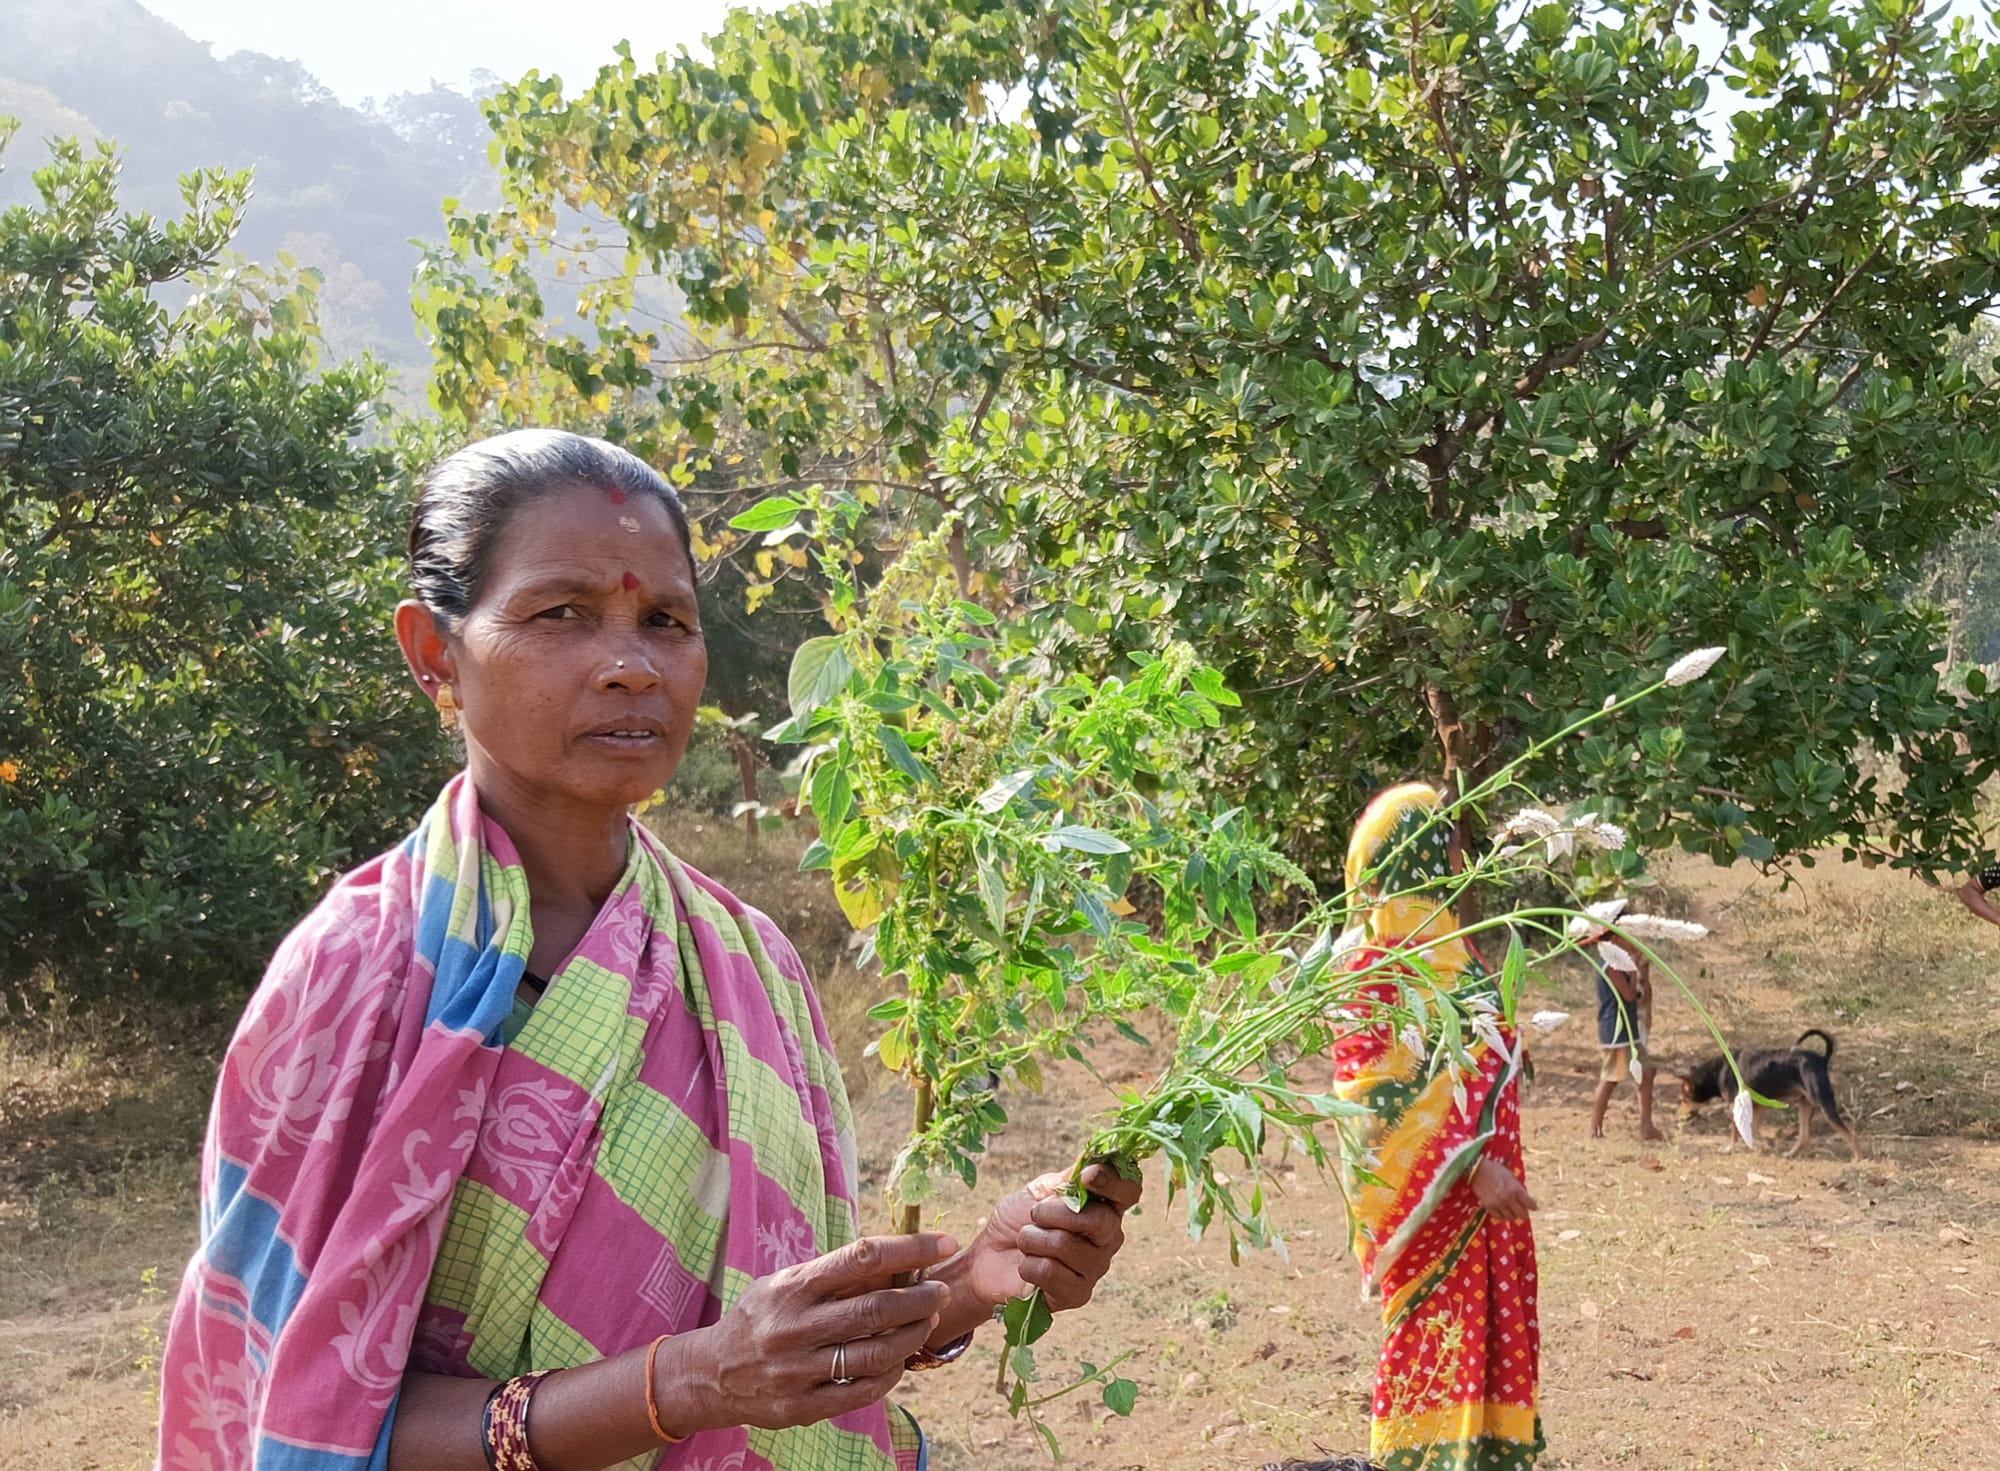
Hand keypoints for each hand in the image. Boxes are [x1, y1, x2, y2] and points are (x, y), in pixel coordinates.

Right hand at [667, 1231, 956, 1436]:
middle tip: (940, 1291)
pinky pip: (862, 1391)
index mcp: (793, 1287)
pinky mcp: (801, 1406)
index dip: (909, 1249)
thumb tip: (899, 1260)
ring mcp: (797, 1370)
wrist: (711, 1373)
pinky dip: (891, 1374)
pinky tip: (900, 1360)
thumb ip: (836, 1276)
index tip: (942, 1243)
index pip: (862, 1258)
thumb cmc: (761, 1318)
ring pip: (875, 1353)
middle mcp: (795, 1327)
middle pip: (876, 1309)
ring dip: (912, 1336)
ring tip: (925, 1323)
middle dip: (920, 1298)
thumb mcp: (787, 1284)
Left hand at [961, 1161, 1141, 1311]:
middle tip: (1034, 1214)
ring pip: (1067, 1245)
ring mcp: (1095, 1268)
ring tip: (1025, 1241)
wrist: (990, 1257)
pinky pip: (1052, 1272)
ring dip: (1033, 1239)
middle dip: (1055, 1213)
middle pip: (1100, 1221)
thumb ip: (1070, 1178)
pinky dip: (1029, 1265)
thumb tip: (1094, 1161)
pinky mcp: (1078, 1294)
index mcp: (1104, 1207)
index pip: (1129, 1192)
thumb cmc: (1018, 1221)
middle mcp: (1108, 1239)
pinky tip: (1027, 1266)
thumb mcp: (1041, 1190)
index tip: (1088, 1176)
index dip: (1114, 1181)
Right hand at [1470, 1157, 1536, 1220]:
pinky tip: (1503, 1212)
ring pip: (1511, 1217)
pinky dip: (1502, 1216)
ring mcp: (1499, 1204)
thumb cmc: (1495, 1170)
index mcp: (1516, 1190)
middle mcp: (1509, 1199)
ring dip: (1513, 1215)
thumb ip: (1518, 1187)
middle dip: (1524, 1213)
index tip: (1533, 1206)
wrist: (1477, 1170)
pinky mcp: (1489, 1207)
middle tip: (1523, 1211)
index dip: (1533, 1206)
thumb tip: (1524, 1197)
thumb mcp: (1511, 1176)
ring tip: (1511, 1211)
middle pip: (1522, 1214)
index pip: (1530, 1204)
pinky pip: (1499, 1217)